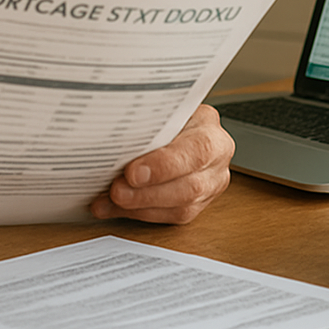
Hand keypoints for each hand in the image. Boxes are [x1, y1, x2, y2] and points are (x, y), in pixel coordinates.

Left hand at [90, 104, 233, 223]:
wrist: (179, 125)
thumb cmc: (169, 116)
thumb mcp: (163, 111)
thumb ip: (148, 124)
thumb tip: (112, 136)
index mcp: (211, 132)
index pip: (197, 151)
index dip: (165, 165)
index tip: (133, 172)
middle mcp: (217, 162)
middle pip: (190, 186)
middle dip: (148, 193)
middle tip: (117, 191)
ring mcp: (210, 186)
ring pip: (181, 207)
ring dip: (141, 206)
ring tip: (111, 201)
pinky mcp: (196, 205)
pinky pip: (169, 217)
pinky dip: (137, 213)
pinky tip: (113, 207)